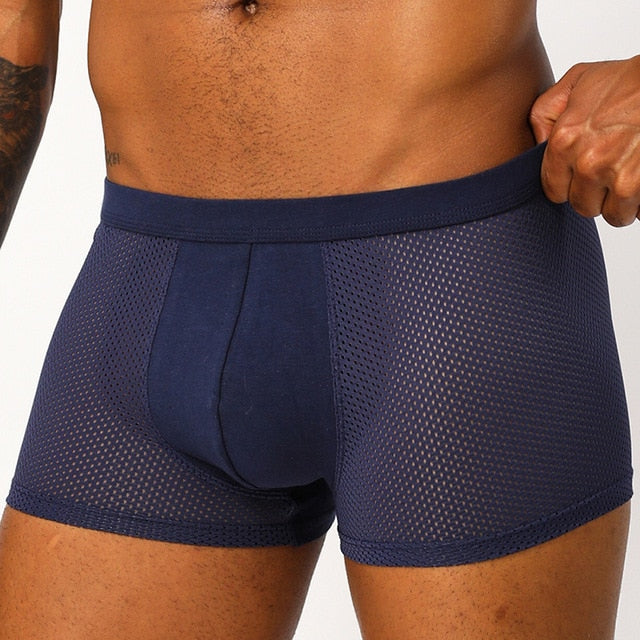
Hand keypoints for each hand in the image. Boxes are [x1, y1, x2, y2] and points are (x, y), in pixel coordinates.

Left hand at [530, 56, 639, 226]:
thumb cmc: (627, 80)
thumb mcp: (576, 82)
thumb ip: (545, 113)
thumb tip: (537, 145)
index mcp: (565, 141)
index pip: (554, 191)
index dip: (570, 184)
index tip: (582, 172)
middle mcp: (588, 163)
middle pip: (583, 205)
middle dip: (595, 194)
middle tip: (610, 172)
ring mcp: (617, 176)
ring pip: (611, 214)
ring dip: (620, 202)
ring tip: (628, 177)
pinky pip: (639, 213)